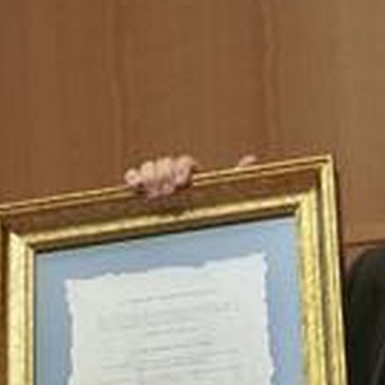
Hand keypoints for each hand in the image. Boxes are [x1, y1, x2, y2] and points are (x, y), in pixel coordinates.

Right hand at [123, 154, 257, 197]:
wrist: (190, 225)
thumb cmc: (207, 209)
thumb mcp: (224, 194)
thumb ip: (237, 177)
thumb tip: (250, 159)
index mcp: (191, 172)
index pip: (184, 162)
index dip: (181, 169)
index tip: (181, 184)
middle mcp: (173, 172)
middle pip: (165, 162)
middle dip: (165, 176)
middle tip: (167, 194)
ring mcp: (157, 180)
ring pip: (150, 167)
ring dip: (151, 177)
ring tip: (154, 194)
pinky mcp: (143, 189)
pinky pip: (134, 176)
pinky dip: (133, 177)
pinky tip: (135, 186)